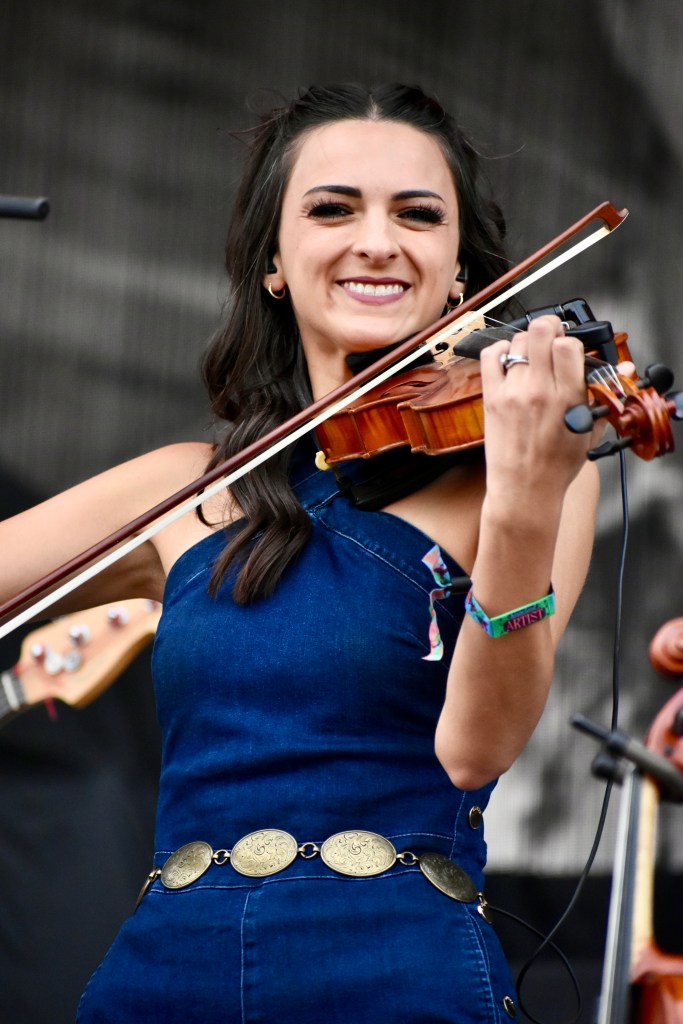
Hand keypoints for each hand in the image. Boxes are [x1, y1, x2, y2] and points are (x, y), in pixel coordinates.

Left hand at [479, 315, 592, 509]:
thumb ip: (603, 395)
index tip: (570, 350)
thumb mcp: (590, 430)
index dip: (571, 341)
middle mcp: (538, 391)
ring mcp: (512, 393)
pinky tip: (509, 361)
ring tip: (532, 357)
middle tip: (551, 338)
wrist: (525, 490)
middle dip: (549, 328)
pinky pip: (491, 357)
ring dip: (527, 342)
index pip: (568, 344)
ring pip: (517, 341)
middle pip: (540, 331)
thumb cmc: (558, 465)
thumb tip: (623, 368)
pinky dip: (500, 351)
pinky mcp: (492, 398)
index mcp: (567, 398)